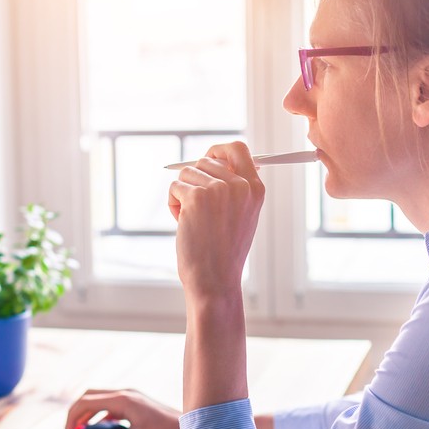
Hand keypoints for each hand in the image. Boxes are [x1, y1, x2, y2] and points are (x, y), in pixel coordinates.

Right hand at [65, 389, 181, 428]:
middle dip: (77, 412)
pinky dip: (101, 414)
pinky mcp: (136, 401)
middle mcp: (124, 393)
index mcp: (122, 400)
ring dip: (88, 413)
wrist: (189, 428)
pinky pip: (111, 404)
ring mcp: (131, 395)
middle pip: (90, 396)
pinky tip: (102, 428)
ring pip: (100, 399)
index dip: (72, 417)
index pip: (86, 401)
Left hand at [167, 141, 264, 301]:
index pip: (238, 149)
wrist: (215, 279)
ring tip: (193, 220)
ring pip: (186, 173)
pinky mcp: (196, 197)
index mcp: (255, 189)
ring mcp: (218, 190)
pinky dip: (173, 205)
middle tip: (197, 209)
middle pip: (205, 160)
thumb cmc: (224, 251)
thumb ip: (234, 187)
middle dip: (194, 181)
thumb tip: (214, 159)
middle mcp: (239, 185)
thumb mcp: (242, 215)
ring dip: (183, 195)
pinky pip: (174, 187)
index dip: (218, 150)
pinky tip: (183, 224)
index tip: (208, 158)